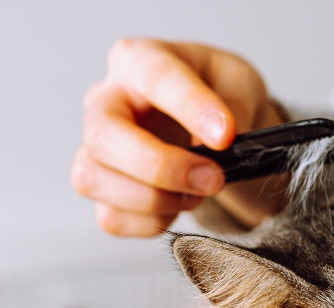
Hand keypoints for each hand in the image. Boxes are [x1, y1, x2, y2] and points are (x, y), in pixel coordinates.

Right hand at [72, 39, 286, 236]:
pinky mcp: (103, 189)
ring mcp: (97, 148)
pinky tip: (179, 204)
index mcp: (139, 60)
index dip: (190, 107)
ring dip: (154, 199)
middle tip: (213, 178)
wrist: (214, 128)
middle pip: (102, 136)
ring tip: (197, 192)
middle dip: (161, 167)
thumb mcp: (241, 83)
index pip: (153, 77)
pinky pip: (111, 217)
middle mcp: (107, 101)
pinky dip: (151, 221)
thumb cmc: (219, 94)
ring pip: (92, 179)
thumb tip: (220, 140)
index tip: (225, 136)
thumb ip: (235, 105)